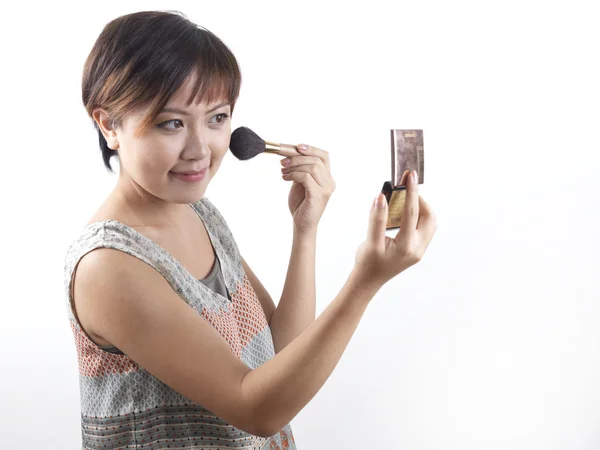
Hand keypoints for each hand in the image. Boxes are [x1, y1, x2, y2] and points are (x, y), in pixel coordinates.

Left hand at [280, 144, 335, 233]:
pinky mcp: (318, 195)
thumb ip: (301, 169)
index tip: (297, 147)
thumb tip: (291, 152)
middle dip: (297, 158)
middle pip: (316, 160)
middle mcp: (330, 182)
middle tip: (282, 162)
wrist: (301, 224)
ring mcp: (326, 189)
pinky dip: (293, 175)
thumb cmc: (301, 203)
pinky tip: (285, 178)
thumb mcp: (300, 182)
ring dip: (294, 166)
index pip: (324, 156)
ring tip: (283, 171)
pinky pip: (306, 177)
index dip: (311, 149)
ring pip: (312, 167)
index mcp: (327, 177)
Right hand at [352, 169, 436, 289]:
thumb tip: (381, 197)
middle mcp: (418, 248)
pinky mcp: (418, 249)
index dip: (411, 192)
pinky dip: (418, 216)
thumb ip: (376, 218)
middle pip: (429, 216)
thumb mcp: (370, 241)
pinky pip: (425, 228)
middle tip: (406, 189)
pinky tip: (405, 212)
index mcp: (407, 246)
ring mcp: (420, 250)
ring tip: (405, 199)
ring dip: (421, 208)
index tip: (410, 176)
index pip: (412, 213)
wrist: (368, 281)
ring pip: (430, 222)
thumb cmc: (367, 263)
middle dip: (419, 199)